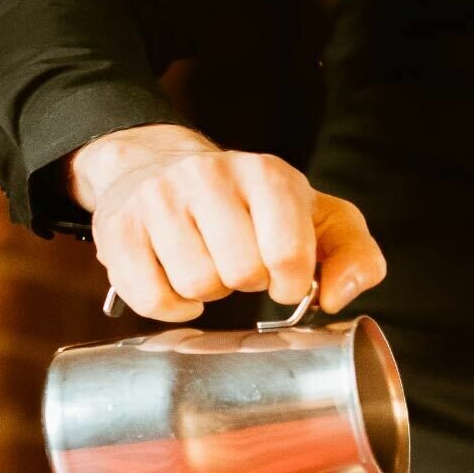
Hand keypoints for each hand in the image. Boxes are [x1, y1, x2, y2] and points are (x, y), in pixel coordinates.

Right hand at [68, 124, 385, 321]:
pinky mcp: (118, 229)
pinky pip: (152, 299)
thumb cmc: (250, 206)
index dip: (290, 284)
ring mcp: (158, 199)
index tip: (283, 279)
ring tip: (207, 266)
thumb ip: (355, 256)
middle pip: (240, 274)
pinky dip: (171, 306)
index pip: (287, 254)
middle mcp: (209, 176)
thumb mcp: (317, 218)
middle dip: (245, 283)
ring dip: (207, 292)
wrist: (157, 165)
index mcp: (266, 173)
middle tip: (239, 267)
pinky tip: (177, 282)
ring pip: (195, 286)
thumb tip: (334, 297)